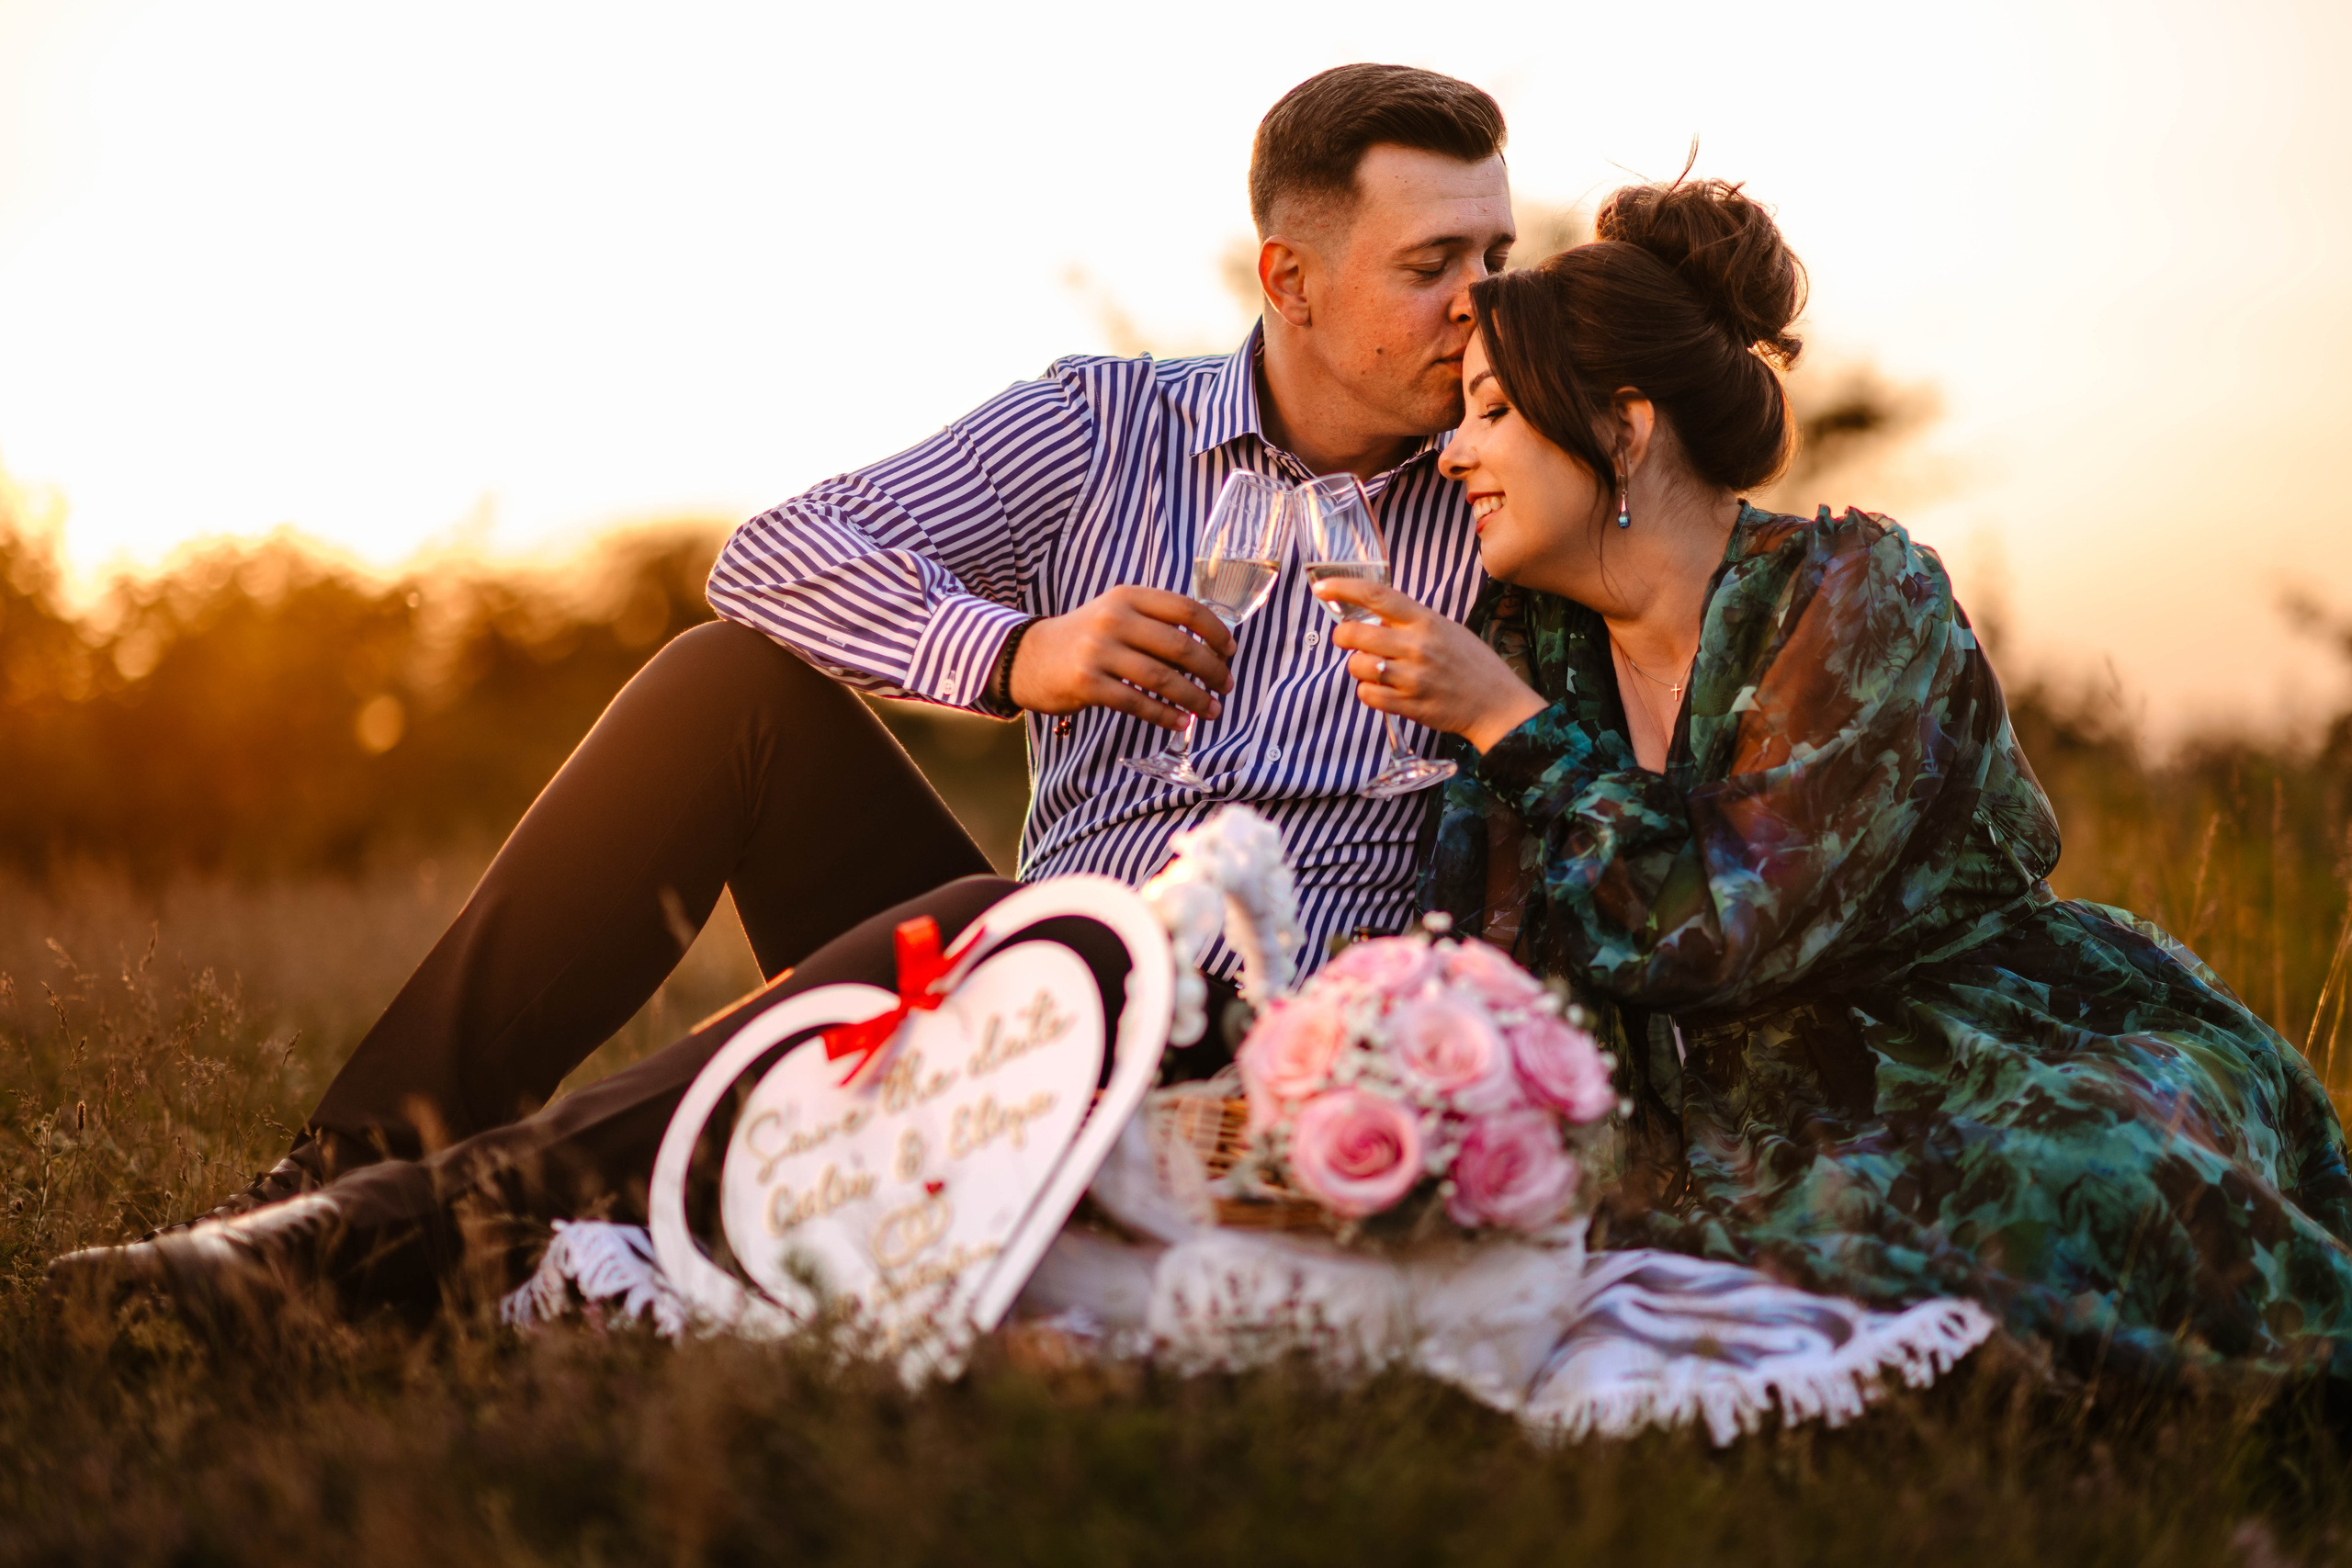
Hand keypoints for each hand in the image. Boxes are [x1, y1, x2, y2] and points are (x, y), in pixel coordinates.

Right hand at [1009, 586, 1237, 730]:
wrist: (1030, 657)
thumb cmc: (1086, 638)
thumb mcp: (1117, 614)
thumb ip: (1156, 623)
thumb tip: (1209, 650)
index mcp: (1128, 597)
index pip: (1186, 609)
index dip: (1215, 632)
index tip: (1230, 651)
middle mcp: (1113, 619)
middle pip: (1179, 646)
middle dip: (1211, 670)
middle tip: (1225, 686)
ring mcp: (1099, 652)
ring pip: (1162, 678)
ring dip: (1194, 698)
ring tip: (1211, 710)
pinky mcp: (1087, 684)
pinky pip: (1137, 703)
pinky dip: (1165, 715)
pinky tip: (1180, 722)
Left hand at [1314, 577, 1546, 752]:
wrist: (1498, 705)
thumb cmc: (1472, 665)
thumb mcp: (1447, 630)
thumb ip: (1411, 622)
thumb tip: (1374, 617)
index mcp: (1426, 621)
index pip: (1377, 596)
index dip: (1343, 588)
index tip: (1322, 588)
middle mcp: (1417, 646)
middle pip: (1355, 634)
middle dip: (1343, 636)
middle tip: (1348, 640)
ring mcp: (1412, 678)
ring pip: (1358, 666)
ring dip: (1358, 667)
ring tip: (1375, 669)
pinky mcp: (1409, 706)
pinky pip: (1367, 695)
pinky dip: (1368, 692)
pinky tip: (1383, 690)